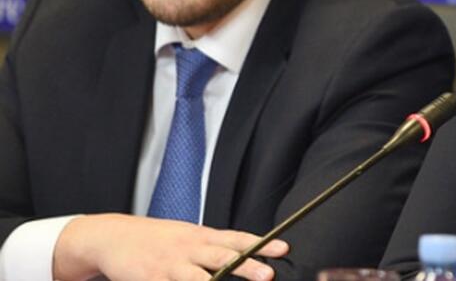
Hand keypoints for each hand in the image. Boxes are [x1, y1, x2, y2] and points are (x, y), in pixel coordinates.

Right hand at [53, 213, 288, 280]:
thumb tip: (247, 254)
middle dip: (247, 267)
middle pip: (223, 258)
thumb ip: (214, 246)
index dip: (261, 244)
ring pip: (198, 278)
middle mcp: (190, 248)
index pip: (238, 239)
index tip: (283, 249)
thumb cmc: (159, 239)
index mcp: (202, 236)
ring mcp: (171, 266)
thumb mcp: (189, 236)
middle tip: (268, 274)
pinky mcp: (152, 280)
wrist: (114, 236)